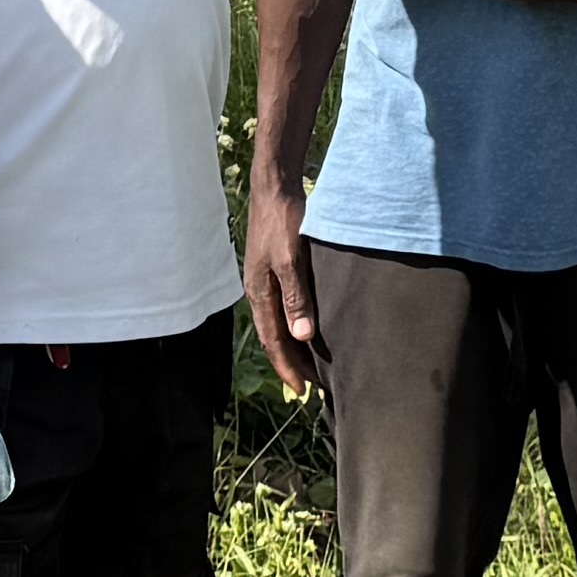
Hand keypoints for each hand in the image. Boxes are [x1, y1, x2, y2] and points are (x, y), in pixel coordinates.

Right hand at [244, 173, 319, 389]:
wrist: (275, 187)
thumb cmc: (283, 220)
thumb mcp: (291, 259)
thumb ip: (296, 297)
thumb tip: (301, 336)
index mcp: (259, 293)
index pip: (273, 341)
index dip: (289, 367)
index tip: (305, 390)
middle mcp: (259, 291)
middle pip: (275, 337)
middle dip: (293, 363)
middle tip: (317, 385)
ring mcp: (266, 281)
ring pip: (279, 324)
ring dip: (294, 346)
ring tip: (315, 364)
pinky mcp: (275, 270)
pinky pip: (284, 308)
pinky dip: (296, 325)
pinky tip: (309, 327)